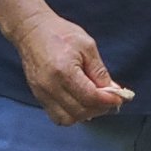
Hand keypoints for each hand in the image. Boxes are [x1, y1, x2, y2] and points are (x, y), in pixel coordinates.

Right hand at [13, 11, 132, 123]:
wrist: (31, 31)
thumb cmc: (60, 34)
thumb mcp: (87, 47)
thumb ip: (100, 71)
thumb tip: (113, 91)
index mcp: (64, 71)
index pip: (90, 97)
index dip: (108, 101)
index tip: (119, 98)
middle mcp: (50, 86)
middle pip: (80, 111)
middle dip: (99, 108)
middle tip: (108, 100)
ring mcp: (42, 93)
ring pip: (67, 119)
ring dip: (85, 114)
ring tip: (93, 102)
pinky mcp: (38, 96)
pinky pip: (56, 116)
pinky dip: (71, 115)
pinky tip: (79, 103)